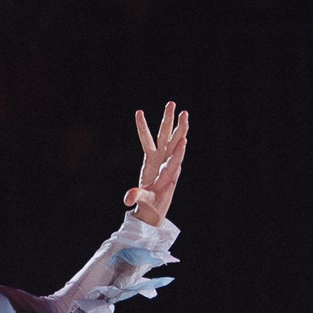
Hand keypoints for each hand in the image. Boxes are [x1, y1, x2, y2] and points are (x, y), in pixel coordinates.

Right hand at [126, 101, 187, 225]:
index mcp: (168, 175)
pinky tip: (140, 114)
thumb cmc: (152, 206)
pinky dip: (144, 128)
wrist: (154, 208)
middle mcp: (167, 164)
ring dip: (168, 121)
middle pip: (174, 142)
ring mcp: (161, 158)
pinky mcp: (152, 157)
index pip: (175, 162)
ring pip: (166, 136)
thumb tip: (128, 198)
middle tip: (184, 112)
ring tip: (171, 104)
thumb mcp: (145, 202)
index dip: (179, 152)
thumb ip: (137, 197)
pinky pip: (148, 139)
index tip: (184, 140)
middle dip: (179, 128)